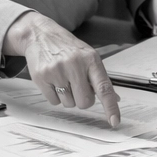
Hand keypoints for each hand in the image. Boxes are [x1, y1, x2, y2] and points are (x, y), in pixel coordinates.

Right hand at [4, 12, 121, 125]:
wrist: (41, 35)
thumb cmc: (68, 48)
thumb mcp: (88, 57)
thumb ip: (100, 78)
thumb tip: (115, 99)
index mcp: (91, 60)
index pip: (104, 88)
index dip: (110, 107)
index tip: (114, 122)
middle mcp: (75, 64)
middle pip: (85, 102)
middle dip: (82, 99)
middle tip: (77, 85)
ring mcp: (57, 71)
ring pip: (68, 104)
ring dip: (67, 97)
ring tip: (63, 79)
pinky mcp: (42, 77)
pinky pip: (53, 102)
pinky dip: (54, 96)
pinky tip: (53, 80)